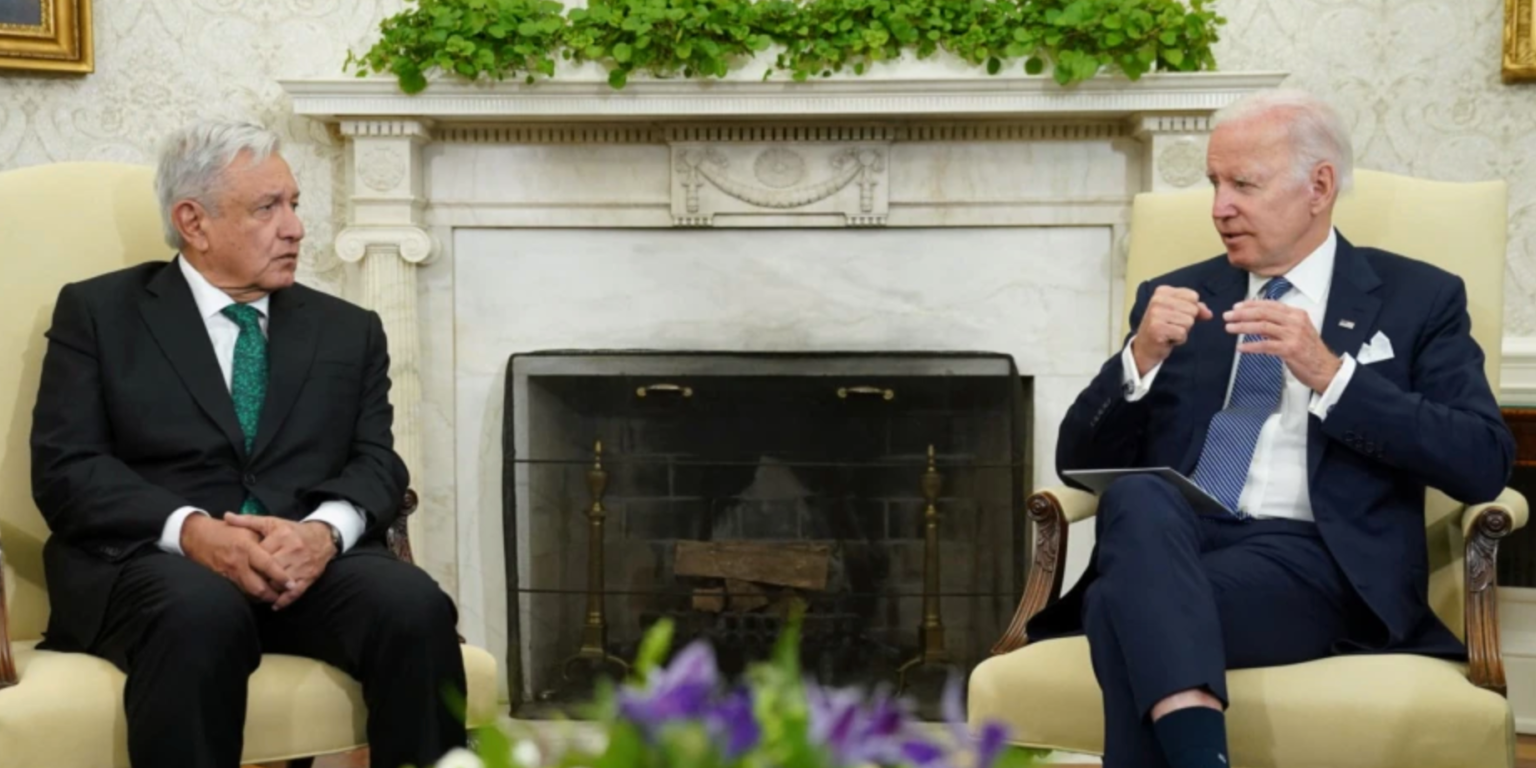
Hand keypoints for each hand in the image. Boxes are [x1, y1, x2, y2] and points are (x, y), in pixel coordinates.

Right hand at [180, 514, 294, 602]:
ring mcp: (229, 573)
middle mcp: (238, 563)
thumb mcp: (247, 530)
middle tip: (284, 594)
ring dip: (262, 597)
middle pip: (258, 586)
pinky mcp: (223, 580)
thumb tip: (283, 553)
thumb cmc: (227, 530)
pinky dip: (251, 595)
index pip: (268, 565)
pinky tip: (259, 595)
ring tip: (275, 597)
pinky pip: (240, 591)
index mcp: (247, 547)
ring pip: (249, 592)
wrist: (197, 536)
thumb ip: (264, 541)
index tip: (291, 584)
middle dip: (272, 594)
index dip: (281, 576)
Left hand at [223, 514, 336, 609]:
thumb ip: (248, 521)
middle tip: (248, 581)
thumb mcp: (272, 522)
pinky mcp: (309, 577)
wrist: (323, 537)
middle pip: (269, 570)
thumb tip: (226, 516)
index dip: (249, 562)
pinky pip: (295, 592)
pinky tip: (274, 604)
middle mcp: (293, 550)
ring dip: (269, 589)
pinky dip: (284, 600)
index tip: (242, 566)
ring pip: (279, 583)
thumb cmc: (293, 531)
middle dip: (258, 577)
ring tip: (260, 590)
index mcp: (282, 536)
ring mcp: (302, 565)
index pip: (260, 554)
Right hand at [1130, 286, 1212, 375]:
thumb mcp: (1178, 312)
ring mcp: (1156, 314)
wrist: (1145, 347)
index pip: (1193, 296)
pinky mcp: (1157, 329)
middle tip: (1172, 325)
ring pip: (1189, 321)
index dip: (1191, 309)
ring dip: (1183, 331)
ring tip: (1170, 332)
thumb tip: (1208, 313)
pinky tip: (1168, 339)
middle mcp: (1158, 300)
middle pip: (1192, 309)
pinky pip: (1182, 333)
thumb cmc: (1163, 327)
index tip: (1176, 315)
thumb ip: (1195, 308)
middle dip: (1187, 321)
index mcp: (1163, 291)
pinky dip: (1179, 339)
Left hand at [1224, 300, 1342, 391]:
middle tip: (1227, 316)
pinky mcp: (1290, 350)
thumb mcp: (1296, 331)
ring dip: (1243, 327)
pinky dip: (1251, 346)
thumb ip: (1277, 324)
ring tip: (1229, 328)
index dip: (1250, 304)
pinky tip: (1240, 348)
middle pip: (1263, 313)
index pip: (1270, 305)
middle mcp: (1295, 322)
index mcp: (1296, 314)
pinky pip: (1266, 345)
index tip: (1236, 307)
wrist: (1326, 369)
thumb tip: (1254, 320)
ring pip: (1262, 327)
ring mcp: (1293, 335)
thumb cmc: (1309, 351)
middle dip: (1242, 314)